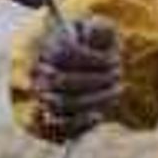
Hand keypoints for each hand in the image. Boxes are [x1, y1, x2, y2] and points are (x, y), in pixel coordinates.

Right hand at [25, 16, 121, 141]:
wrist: (84, 71)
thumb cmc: (93, 49)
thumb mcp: (99, 32)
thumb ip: (100, 28)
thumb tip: (97, 30)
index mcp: (49, 47)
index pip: (65, 52)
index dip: (93, 58)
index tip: (114, 59)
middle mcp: (39, 73)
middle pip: (61, 80)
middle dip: (95, 79)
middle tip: (118, 76)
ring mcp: (40, 96)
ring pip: (59, 103)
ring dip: (92, 100)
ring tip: (114, 92)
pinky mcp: (47, 120)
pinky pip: (56, 128)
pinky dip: (78, 125)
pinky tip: (97, 116)